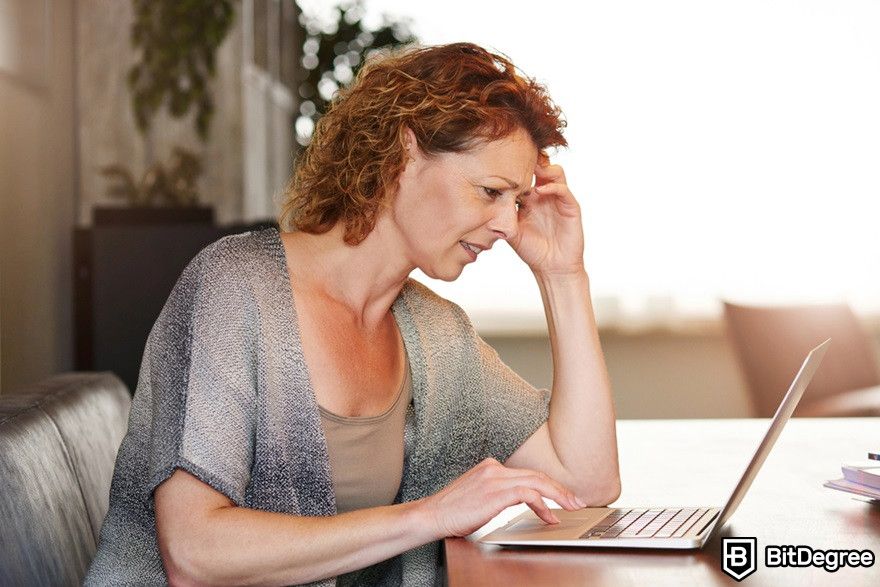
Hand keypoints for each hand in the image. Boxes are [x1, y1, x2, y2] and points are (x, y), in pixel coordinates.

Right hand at [419, 458, 585, 538]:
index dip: (549, 485)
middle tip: (577, 501)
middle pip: (537, 475)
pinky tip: (548, 517)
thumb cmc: (452, 511)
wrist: (432, 515)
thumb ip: (499, 494)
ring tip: (571, 507)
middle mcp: (495, 468)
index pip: (528, 473)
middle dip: (560, 489)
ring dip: (558, 496)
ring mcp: (495, 478)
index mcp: (491, 466)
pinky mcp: (495, 493)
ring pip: (537, 482)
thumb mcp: (478, 496)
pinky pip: (527, 494)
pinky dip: (542, 505)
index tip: (562, 496)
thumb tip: (523, 503)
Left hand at [508, 154, 584, 275]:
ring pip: (555, 172)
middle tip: (517, 156)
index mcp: (529, 199)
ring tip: (531, 170)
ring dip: (544, 168)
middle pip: (541, 167)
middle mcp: (544, 195)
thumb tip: (485, 205)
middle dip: (530, 160)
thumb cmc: (532, 251)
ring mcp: (558, 199)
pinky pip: (564, 190)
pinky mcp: (570, 207)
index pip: (523, 176)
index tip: (500, 161)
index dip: (514, 168)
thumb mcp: (511, 233)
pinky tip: (540, 191)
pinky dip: (552, 187)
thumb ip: (502, 218)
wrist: (552, 268)